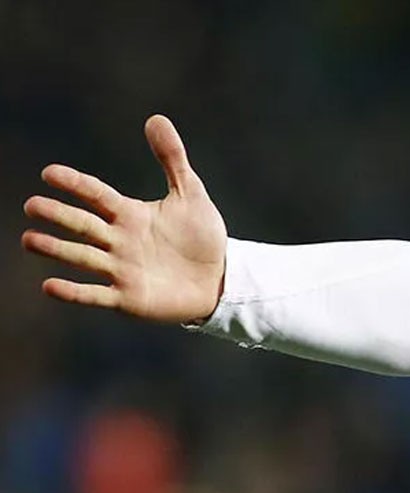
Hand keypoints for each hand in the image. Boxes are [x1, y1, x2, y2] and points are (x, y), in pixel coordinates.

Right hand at [22, 114, 226, 321]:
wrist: (221, 279)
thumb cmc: (202, 237)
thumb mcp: (190, 194)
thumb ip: (172, 159)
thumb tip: (156, 118)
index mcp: (130, 214)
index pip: (96, 195)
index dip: (75, 184)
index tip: (49, 173)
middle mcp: (119, 240)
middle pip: (83, 225)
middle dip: (58, 215)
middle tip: (32, 205)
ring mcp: (121, 269)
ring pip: (83, 257)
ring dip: (57, 249)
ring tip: (29, 239)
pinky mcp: (128, 297)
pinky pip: (96, 295)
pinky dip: (74, 292)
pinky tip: (50, 286)